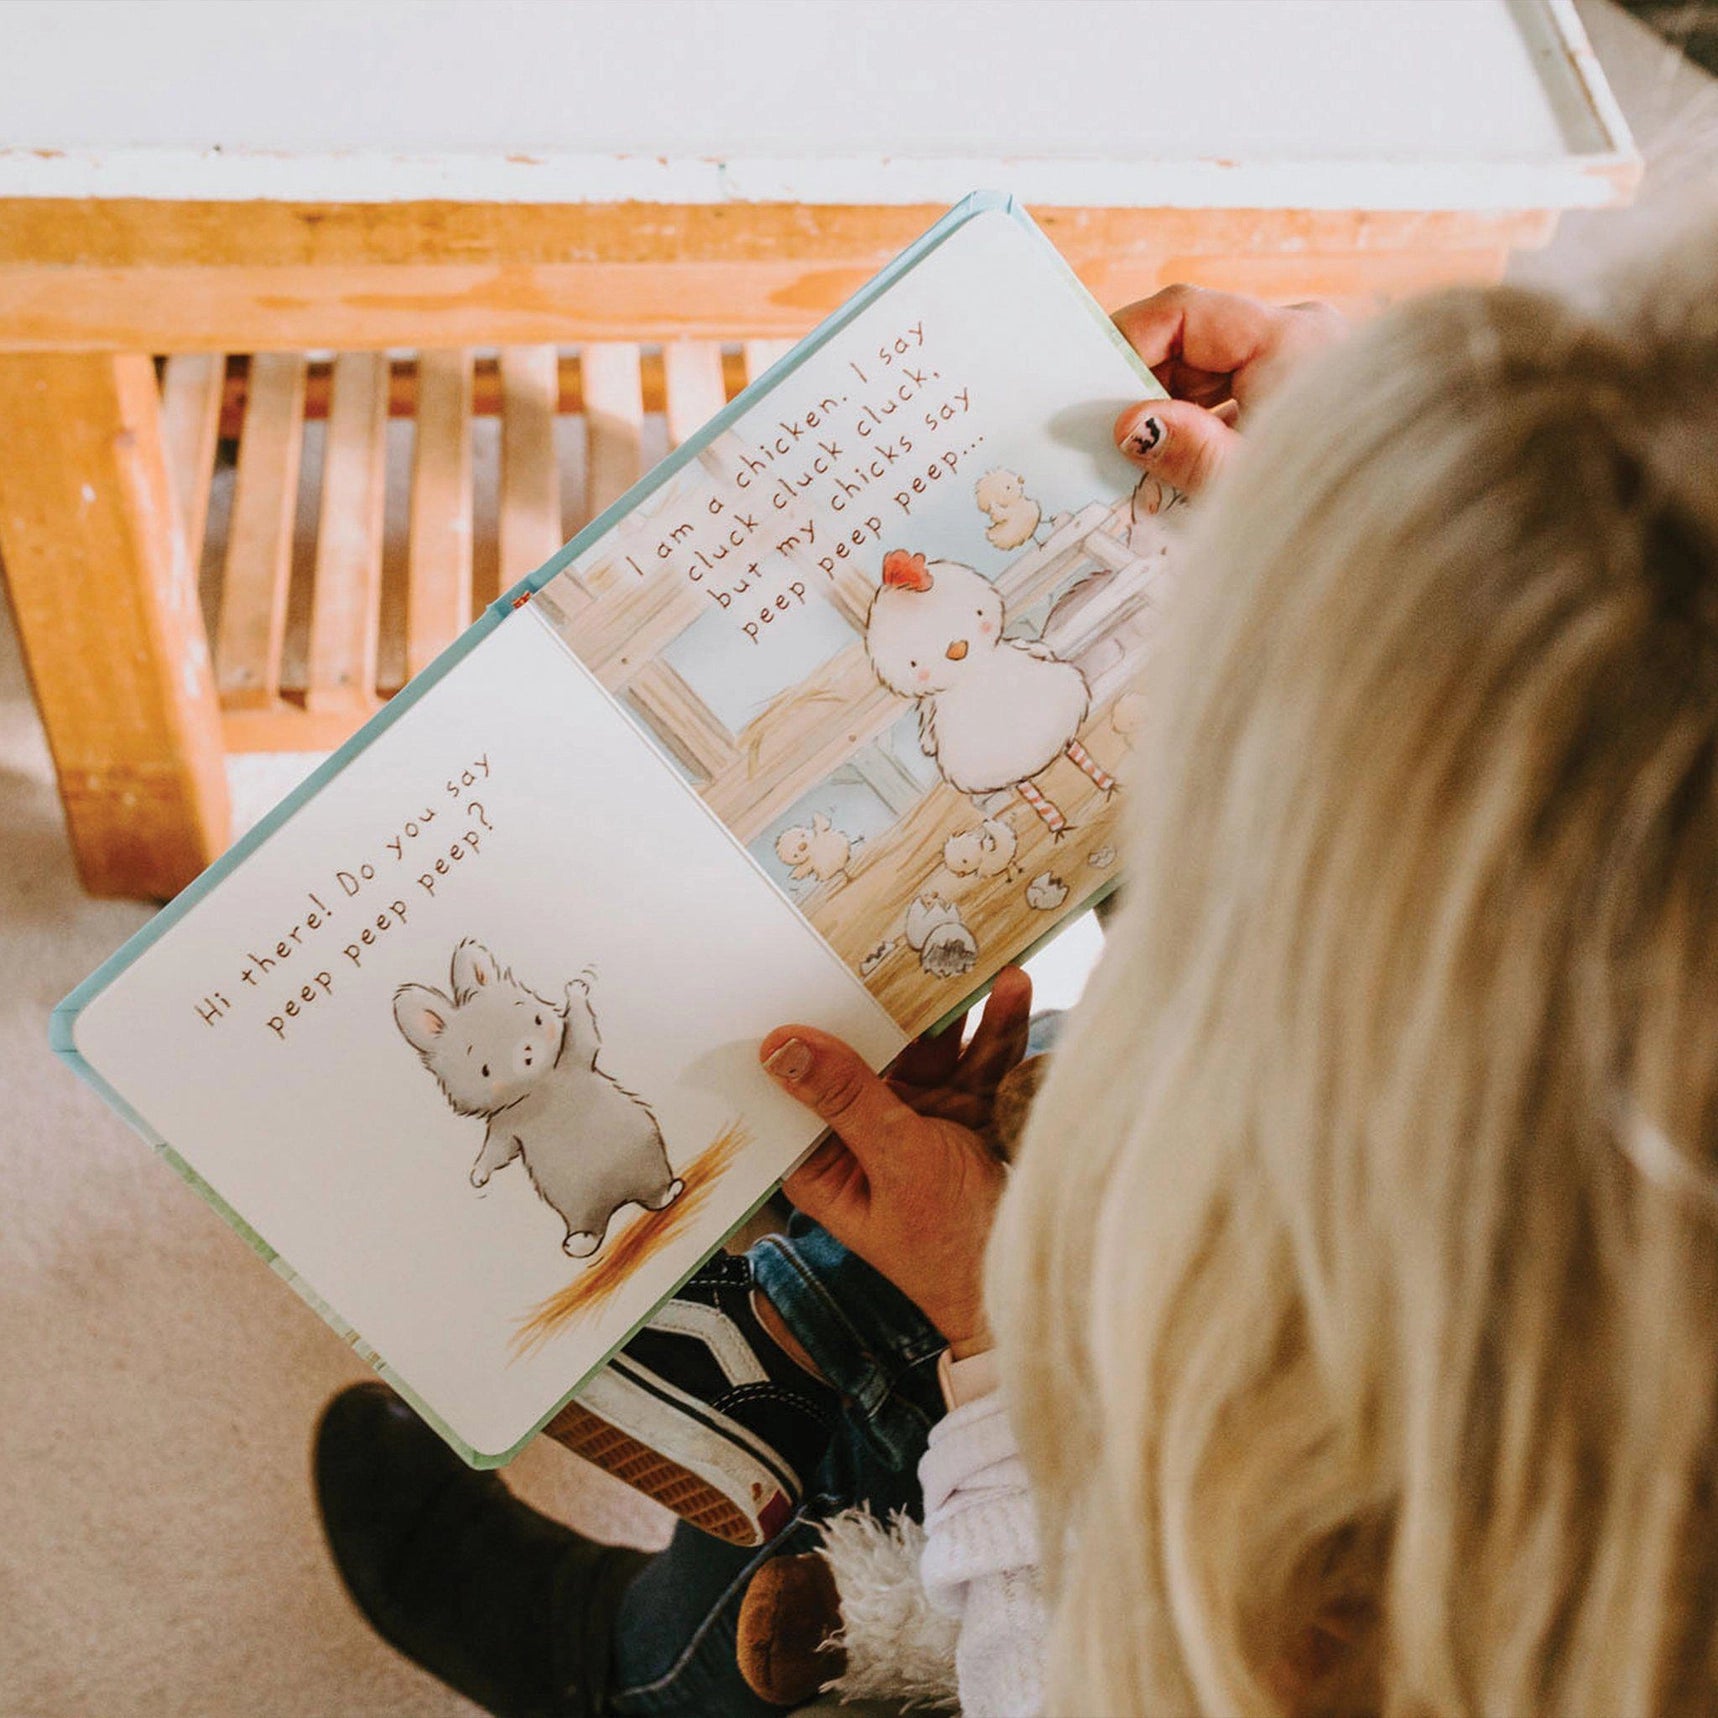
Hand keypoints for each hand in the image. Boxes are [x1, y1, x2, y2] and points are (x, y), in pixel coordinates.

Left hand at [761, 966, 1032, 1355]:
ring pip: (933, 1051)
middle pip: (872, 1053)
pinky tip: (1011, 992)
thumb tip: (782, 1045)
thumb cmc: (949, 1248)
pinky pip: (977, 1064)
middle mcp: (866, 1134)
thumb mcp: (896, 1163)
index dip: (802, 1029)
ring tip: (979, 966)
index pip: (800, 1083)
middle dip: (895, 1006)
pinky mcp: (966, 1116)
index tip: (803, 969)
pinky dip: (995, 1031)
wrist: (1030, 1281)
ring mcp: (920, 1122)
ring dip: (958, 1013)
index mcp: (824, 1159)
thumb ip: (848, 1097)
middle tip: (909, 951)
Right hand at [1111, 284, 1346, 494]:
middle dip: (1143, 388)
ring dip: (1167, 413)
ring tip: (1135, 461)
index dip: (1125, 344)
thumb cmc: (1340, 505)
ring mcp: (1301, 364)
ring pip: (1208, 372)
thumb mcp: (1255, 488)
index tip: (1088, 391)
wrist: (1418, 545)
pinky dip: (1198, 427)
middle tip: (1101, 436)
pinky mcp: (1300, 396)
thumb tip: (1130, 426)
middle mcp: (1299, 336)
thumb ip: (1192, 453)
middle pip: (1192, 342)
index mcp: (1291, 340)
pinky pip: (1231, 397)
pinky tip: (1174, 466)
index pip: (1184, 313)